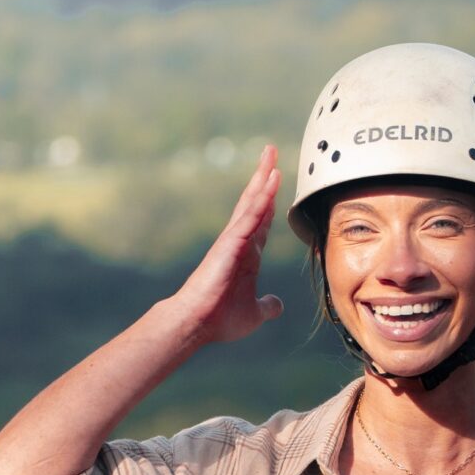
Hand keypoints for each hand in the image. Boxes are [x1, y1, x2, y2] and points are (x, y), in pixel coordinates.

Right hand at [171, 147, 284, 347]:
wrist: (198, 323)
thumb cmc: (220, 319)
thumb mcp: (254, 313)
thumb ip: (267, 306)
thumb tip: (277, 305)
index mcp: (247, 256)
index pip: (262, 222)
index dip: (270, 202)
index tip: (276, 182)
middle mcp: (240, 242)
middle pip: (256, 203)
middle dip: (264, 177)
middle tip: (270, 152)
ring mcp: (234, 240)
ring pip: (252, 202)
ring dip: (262, 177)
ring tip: (270, 153)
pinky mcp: (230, 243)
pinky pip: (250, 216)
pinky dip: (261, 198)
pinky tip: (271, 181)